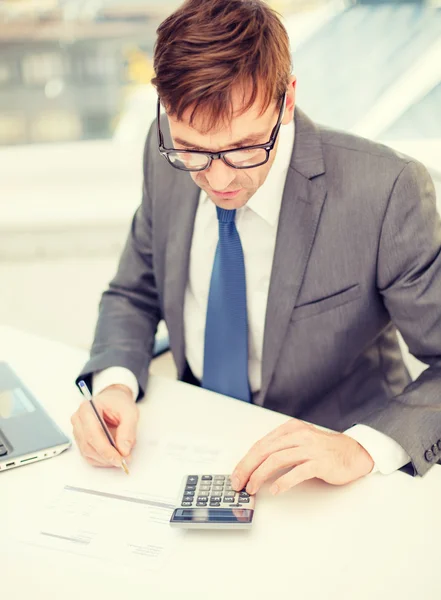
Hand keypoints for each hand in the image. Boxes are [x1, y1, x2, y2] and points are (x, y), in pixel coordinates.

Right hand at [71, 384, 138, 467]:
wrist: (113, 400)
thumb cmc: (119, 403)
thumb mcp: (129, 412)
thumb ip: (128, 430)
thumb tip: (124, 450)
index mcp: (87, 408)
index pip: (93, 433)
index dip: (106, 449)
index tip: (119, 458)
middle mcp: (78, 420)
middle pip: (88, 445)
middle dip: (107, 456)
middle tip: (123, 461)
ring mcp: (77, 430)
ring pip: (88, 452)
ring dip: (105, 459)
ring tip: (121, 457)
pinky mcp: (81, 439)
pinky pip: (88, 455)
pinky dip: (102, 460)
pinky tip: (113, 457)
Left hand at [231, 419, 373, 494]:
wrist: (354, 453)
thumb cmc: (324, 450)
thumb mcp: (300, 442)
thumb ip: (281, 449)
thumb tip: (255, 466)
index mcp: (290, 429)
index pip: (261, 444)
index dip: (246, 460)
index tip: (236, 475)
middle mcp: (298, 435)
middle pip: (265, 450)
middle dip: (248, 468)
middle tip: (238, 483)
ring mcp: (310, 448)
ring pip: (277, 459)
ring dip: (260, 475)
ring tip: (252, 488)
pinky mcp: (320, 462)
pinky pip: (298, 471)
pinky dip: (284, 481)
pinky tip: (275, 490)